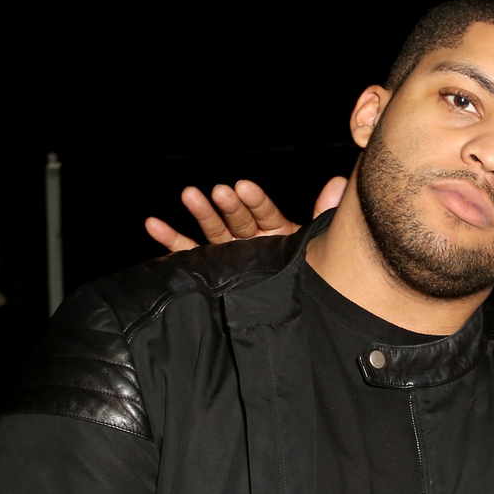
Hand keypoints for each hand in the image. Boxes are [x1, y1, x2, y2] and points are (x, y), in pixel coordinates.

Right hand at [145, 177, 347, 253]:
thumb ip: (323, 214)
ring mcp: (229, 251)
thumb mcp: (315, 244)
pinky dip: (170, 240)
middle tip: (220, 191)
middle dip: (228, 205)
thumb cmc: (306, 270)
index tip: (244, 187)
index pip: (265, 212)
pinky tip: (153, 224)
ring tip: (189, 194)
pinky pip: (189, 253)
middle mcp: (250, 238)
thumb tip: (340, 184)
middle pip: (237, 219)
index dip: (255, 201)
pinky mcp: (211, 266)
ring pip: (213, 229)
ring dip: (200, 212)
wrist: (295, 310)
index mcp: (276, 231)